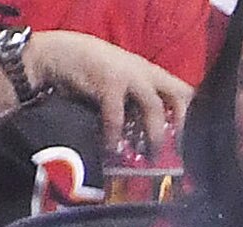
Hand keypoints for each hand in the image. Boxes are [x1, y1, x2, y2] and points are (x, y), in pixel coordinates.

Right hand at [19, 30, 191, 156]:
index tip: (182, 139)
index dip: (186, 115)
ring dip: (153, 135)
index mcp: (148, 72)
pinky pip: (118, 115)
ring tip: (149, 156)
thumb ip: (135, 101)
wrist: (55, 54)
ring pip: (154, 107)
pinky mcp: (108, 82)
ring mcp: (127, 75)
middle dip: (180, 123)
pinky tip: (111, 148)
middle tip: (172, 149)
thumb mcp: (119, 81)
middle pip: (179, 94)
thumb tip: (149, 137)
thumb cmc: (88, 71)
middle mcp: (143, 71)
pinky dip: (115, 135)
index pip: (182, 90)